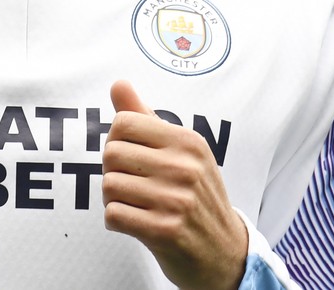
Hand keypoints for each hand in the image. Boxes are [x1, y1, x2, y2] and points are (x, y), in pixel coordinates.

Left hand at [103, 80, 248, 289]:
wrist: (225, 251)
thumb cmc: (195, 196)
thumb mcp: (181, 152)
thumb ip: (145, 117)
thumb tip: (118, 83)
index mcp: (188, 141)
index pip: (123, 123)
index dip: (117, 142)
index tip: (132, 159)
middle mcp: (184, 167)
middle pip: (111, 153)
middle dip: (113, 171)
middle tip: (133, 185)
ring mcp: (176, 199)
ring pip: (108, 185)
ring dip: (114, 199)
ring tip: (136, 205)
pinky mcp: (165, 230)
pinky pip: (113, 215)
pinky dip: (116, 221)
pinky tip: (136, 223)